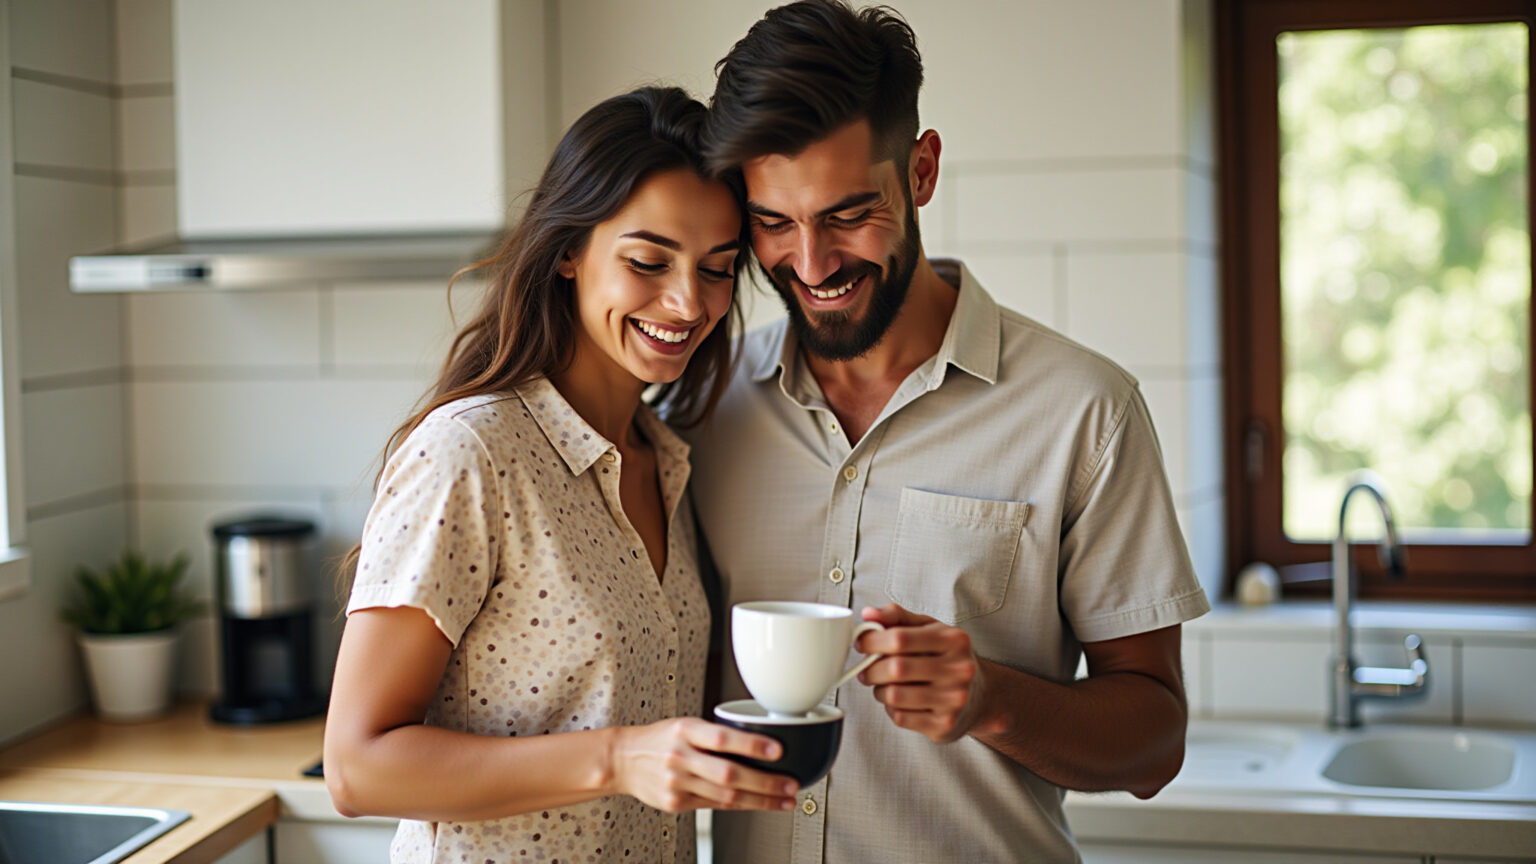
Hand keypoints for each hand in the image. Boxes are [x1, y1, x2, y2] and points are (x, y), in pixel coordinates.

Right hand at [610, 718, 798, 813]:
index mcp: (684, 730)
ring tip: (785, 800)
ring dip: (761, 800)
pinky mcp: (676, 804)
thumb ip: (715, 735)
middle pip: (728, 774)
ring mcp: (677, 783)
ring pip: (726, 796)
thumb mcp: (685, 724)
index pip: (721, 738)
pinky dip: (740, 805)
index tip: (778, 749)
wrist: (623, 760)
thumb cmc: (660, 739)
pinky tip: (758, 804)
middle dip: (765, 782)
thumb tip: (758, 743)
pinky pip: (715, 806)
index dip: (751, 745)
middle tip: (791, 784)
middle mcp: (680, 757)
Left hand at [856, 604, 1000, 742]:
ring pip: (894, 696)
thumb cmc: (948, 658)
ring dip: (879, 691)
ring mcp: (953, 700)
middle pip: (895, 668)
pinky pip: (900, 717)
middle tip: (866, 669)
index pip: (900, 638)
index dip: (872, 641)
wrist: (981, 696)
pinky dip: (890, 708)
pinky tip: (899, 701)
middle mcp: (958, 670)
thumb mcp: (929, 629)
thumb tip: (868, 614)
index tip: (861, 643)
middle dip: (871, 669)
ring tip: (883, 685)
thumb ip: (898, 617)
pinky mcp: (944, 725)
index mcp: (954, 640)